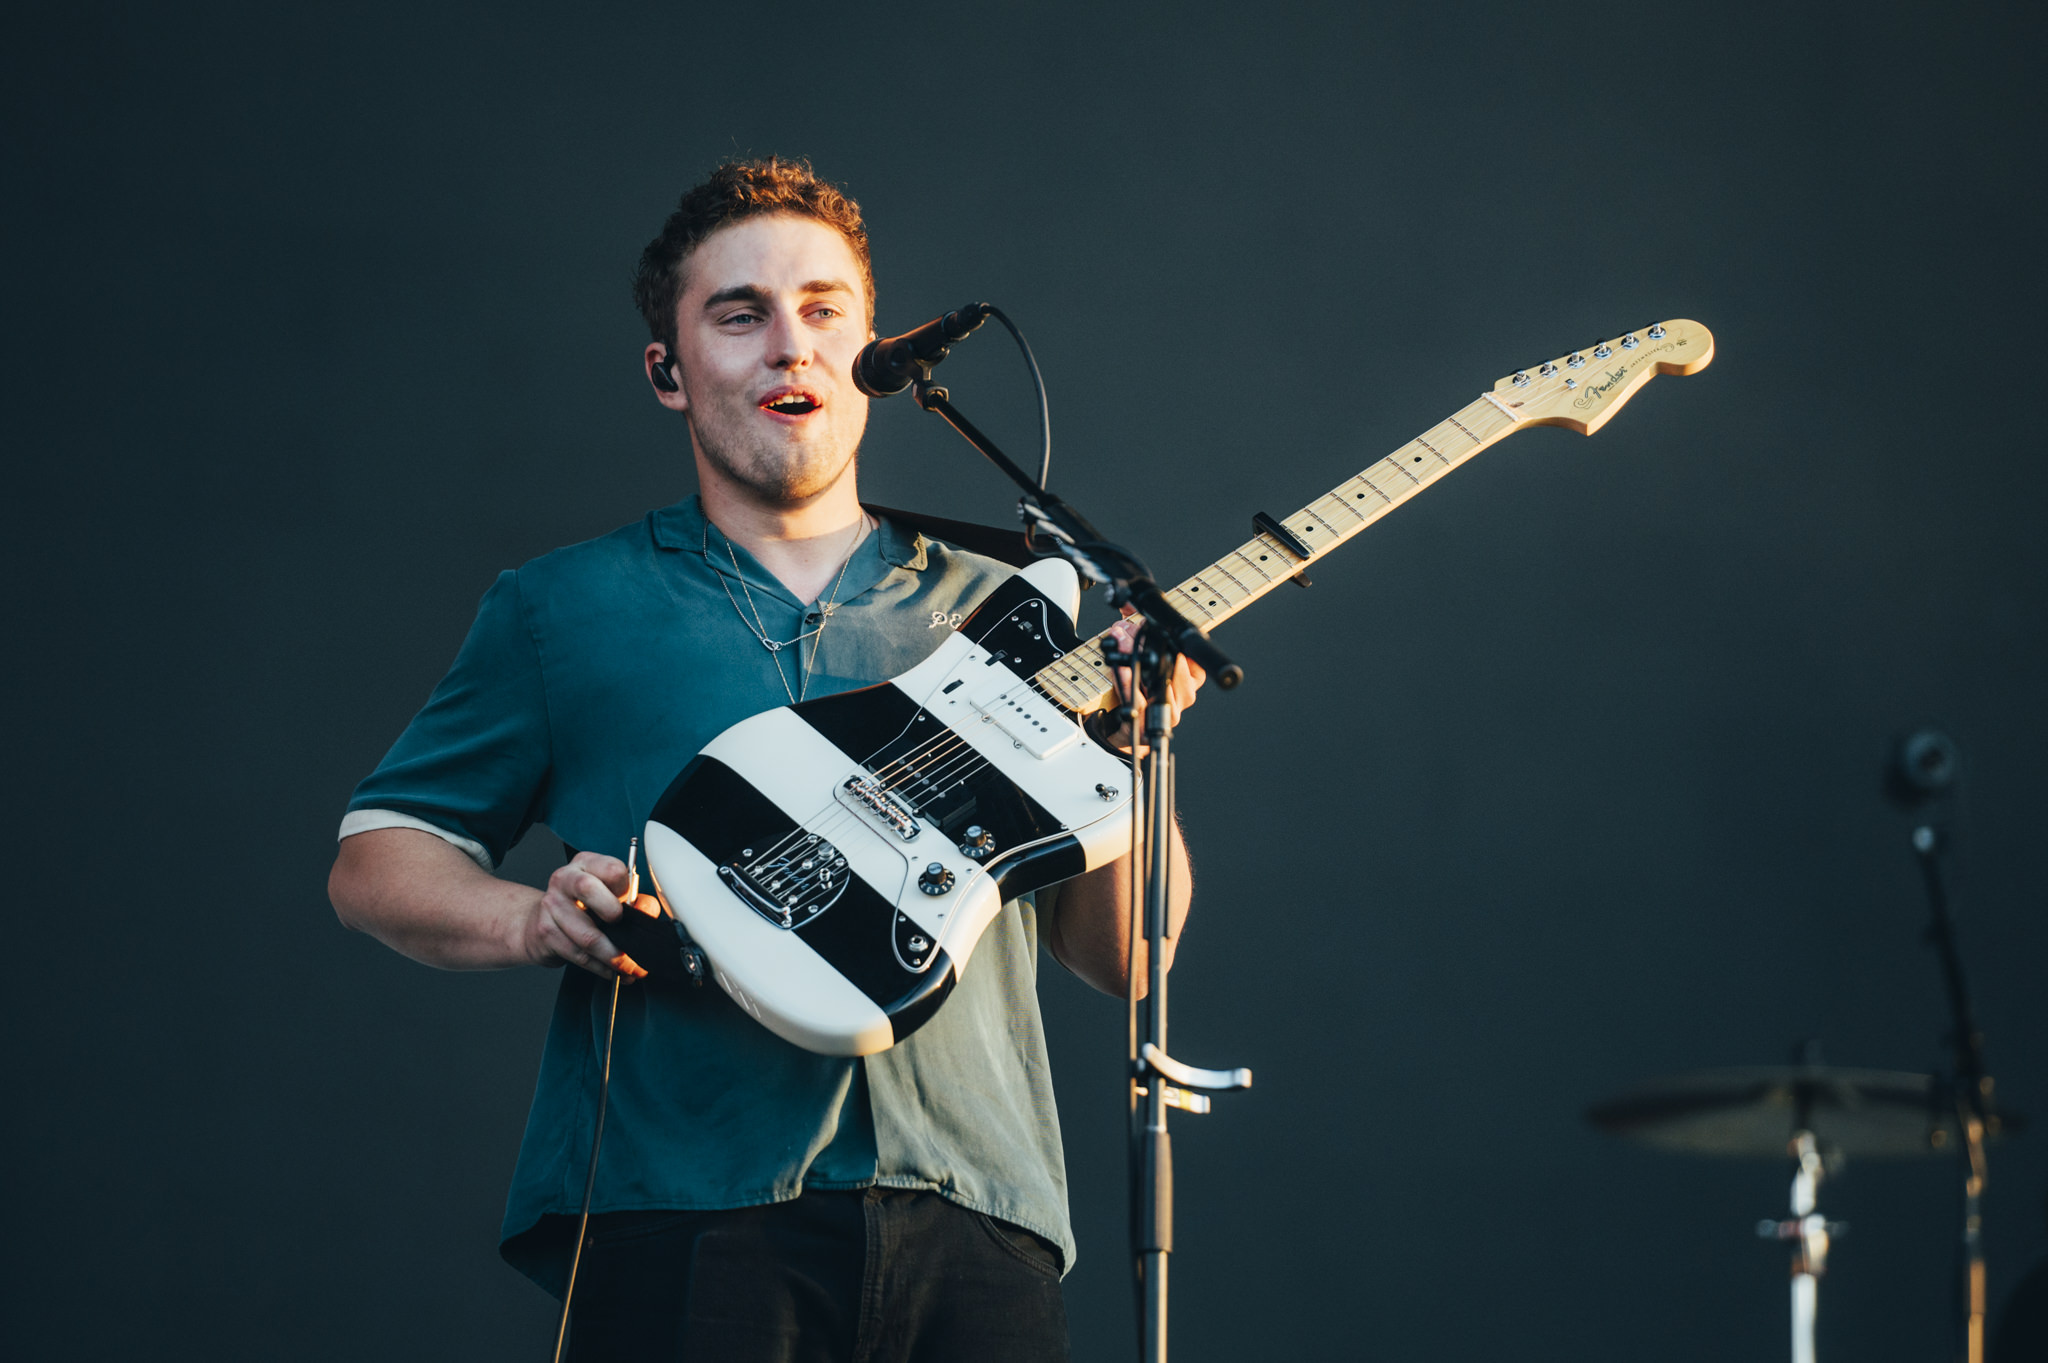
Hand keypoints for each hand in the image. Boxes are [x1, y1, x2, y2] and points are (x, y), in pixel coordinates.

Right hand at [527, 852, 650, 980]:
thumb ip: (635, 900)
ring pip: (586, 935)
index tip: (632, 904)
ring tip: (629, 967)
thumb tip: (647, 912)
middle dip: (613, 914)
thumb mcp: (610, 894)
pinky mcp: (545, 932)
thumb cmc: (584, 906)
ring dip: (613, 957)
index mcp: (586, 863)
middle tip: (626, 930)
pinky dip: (600, 967)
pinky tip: (611, 971)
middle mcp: (565, 879)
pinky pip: (578, 955)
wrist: (541, 921)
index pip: (611, 868)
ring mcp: (551, 905)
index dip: (626, 889)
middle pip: (588, 889)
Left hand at [1101, 612, 1206, 753]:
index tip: (1150, 622)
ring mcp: (1168, 712)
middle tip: (1127, 628)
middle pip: (1171, 664)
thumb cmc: (1139, 688)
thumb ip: (1135, 625)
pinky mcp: (1147, 725)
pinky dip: (1128, 682)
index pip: (1190, 652)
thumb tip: (1125, 599)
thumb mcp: (1138, 652)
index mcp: (1191, 676)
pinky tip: (1121, 668)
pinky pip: (1139, 701)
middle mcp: (1184, 695)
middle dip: (1146, 641)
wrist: (1126, 726)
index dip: (1168, 635)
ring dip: (1135, 657)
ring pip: (1156, 681)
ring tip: (1121, 641)